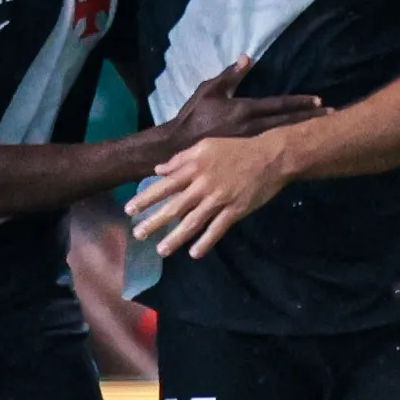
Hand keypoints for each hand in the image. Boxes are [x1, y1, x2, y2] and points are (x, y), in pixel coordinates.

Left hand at [127, 132, 294, 258]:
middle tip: (138, 234)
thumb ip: (181, 159)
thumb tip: (159, 169)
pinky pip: (218, 229)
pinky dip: (206, 242)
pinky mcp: (236, 210)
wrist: (270, 157)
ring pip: (193, 221)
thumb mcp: (206, 146)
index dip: (146, 198)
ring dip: (176, 237)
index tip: (130, 209)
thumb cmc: (236, 150)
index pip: (165, 185)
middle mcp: (204, 185)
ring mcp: (220, 199)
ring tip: (161, 250)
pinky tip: (194, 253)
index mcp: (195, 168)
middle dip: (154, 221)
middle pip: (175, 207)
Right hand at [167, 58, 324, 147]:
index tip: (319, 100)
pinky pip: (273, 148)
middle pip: (287, 122)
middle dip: (310, 118)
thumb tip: (248, 57)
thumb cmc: (193, 116)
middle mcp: (252, 128)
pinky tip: (301, 146)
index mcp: (244, 110)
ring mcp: (251, 144)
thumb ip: (230, 75)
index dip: (300, 102)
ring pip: (283, 136)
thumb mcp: (208, 91)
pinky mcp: (247, 156)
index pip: (279, 105)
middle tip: (332, 115)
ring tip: (323, 130)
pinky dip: (289, 144)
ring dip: (303, 131)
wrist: (178, 148)